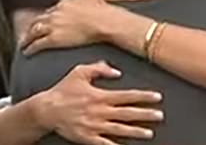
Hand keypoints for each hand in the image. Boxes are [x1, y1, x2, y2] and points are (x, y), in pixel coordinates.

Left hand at [21, 0, 118, 54]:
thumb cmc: (100, 9)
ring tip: (23, 44)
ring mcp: (53, 27)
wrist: (103, 22)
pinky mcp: (54, 39)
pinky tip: (27, 52)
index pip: (49, 11)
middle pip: (37, 21)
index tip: (44, 22)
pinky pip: (38, 44)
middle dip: (31, 27)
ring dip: (27, 38)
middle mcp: (54, 14)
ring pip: (33, 33)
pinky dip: (30, 48)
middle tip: (28, 33)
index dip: (46, 18)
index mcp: (63, 4)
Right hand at [34, 61, 163, 144]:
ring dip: (136, 132)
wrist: (45, 110)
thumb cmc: (63, 90)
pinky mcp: (87, 138)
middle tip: (160, 116)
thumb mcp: (80, 72)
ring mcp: (94, 126)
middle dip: (146, 115)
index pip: (128, 96)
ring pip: (120, 130)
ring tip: (150, 133)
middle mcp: (100, 111)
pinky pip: (104, 144)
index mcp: (101, 96)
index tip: (158, 97)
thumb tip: (117, 72)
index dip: (144, 96)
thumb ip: (99, 68)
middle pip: (128, 113)